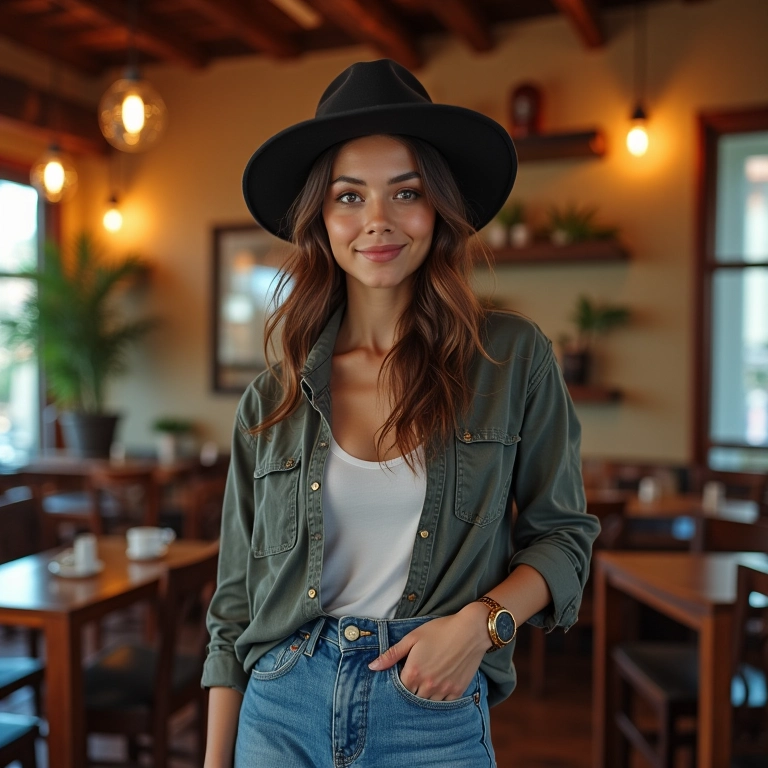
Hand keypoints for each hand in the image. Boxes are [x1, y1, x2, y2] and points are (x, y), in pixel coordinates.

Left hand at [368, 602, 490, 699]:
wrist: (471, 630)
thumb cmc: (440, 630)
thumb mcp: (413, 637)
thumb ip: (392, 654)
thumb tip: (372, 667)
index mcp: (413, 672)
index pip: (398, 689)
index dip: (398, 683)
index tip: (402, 674)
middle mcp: (427, 685)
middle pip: (412, 698)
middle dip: (411, 690)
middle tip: (415, 678)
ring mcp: (443, 690)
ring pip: (428, 703)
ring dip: (424, 696)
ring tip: (426, 683)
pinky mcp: (457, 691)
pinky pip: (444, 704)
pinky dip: (440, 699)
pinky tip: (439, 687)